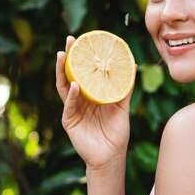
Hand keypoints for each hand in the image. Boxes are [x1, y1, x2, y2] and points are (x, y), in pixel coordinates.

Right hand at [56, 36, 132, 169]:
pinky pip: (69, 106)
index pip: (82, 71)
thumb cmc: (116, 132)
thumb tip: (132, 65)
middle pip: (70, 74)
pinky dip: (72, 95)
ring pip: (64, 87)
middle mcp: (78, 99)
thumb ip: (125, 87)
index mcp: (89, 94)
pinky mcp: (70, 121)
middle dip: (68, 57)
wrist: (112, 155)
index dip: (81, 56)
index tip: (82, 39)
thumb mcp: (122, 105)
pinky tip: (74, 85)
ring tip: (62, 56)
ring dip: (62, 71)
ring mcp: (72, 109)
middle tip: (69, 41)